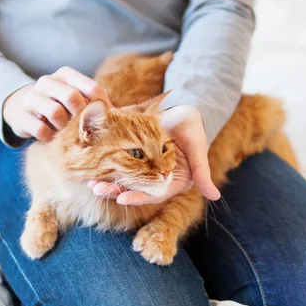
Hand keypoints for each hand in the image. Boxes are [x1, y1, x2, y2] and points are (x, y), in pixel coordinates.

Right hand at [3, 67, 109, 141]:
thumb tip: (120, 117)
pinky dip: (49, 137)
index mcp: (67, 74)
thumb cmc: (62, 107)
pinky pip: (39, 129)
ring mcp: (32, 96)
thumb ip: (97, 105)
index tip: (100, 120)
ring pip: (55, 112)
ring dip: (64, 128)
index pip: (92, 88)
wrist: (24, 110)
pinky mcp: (21, 114)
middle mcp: (48, 81)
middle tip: (82, 129)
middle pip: (72, 97)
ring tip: (65, 133)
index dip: (100, 108)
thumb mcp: (79, 101)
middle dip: (80, 117)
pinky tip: (51, 138)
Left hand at [89, 105, 220, 204]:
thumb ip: (202, 172)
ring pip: (125, 180)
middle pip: (135, 190)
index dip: (138, 197)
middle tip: (97, 189)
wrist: (181, 106)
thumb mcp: (197, 147)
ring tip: (91, 182)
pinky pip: (120, 165)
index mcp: (174, 180)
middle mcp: (158, 178)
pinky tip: (94, 167)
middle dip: (116, 190)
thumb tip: (214, 196)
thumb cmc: (191, 126)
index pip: (154, 194)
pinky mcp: (136, 157)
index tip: (122, 198)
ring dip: (109, 181)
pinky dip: (108, 167)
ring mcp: (146, 168)